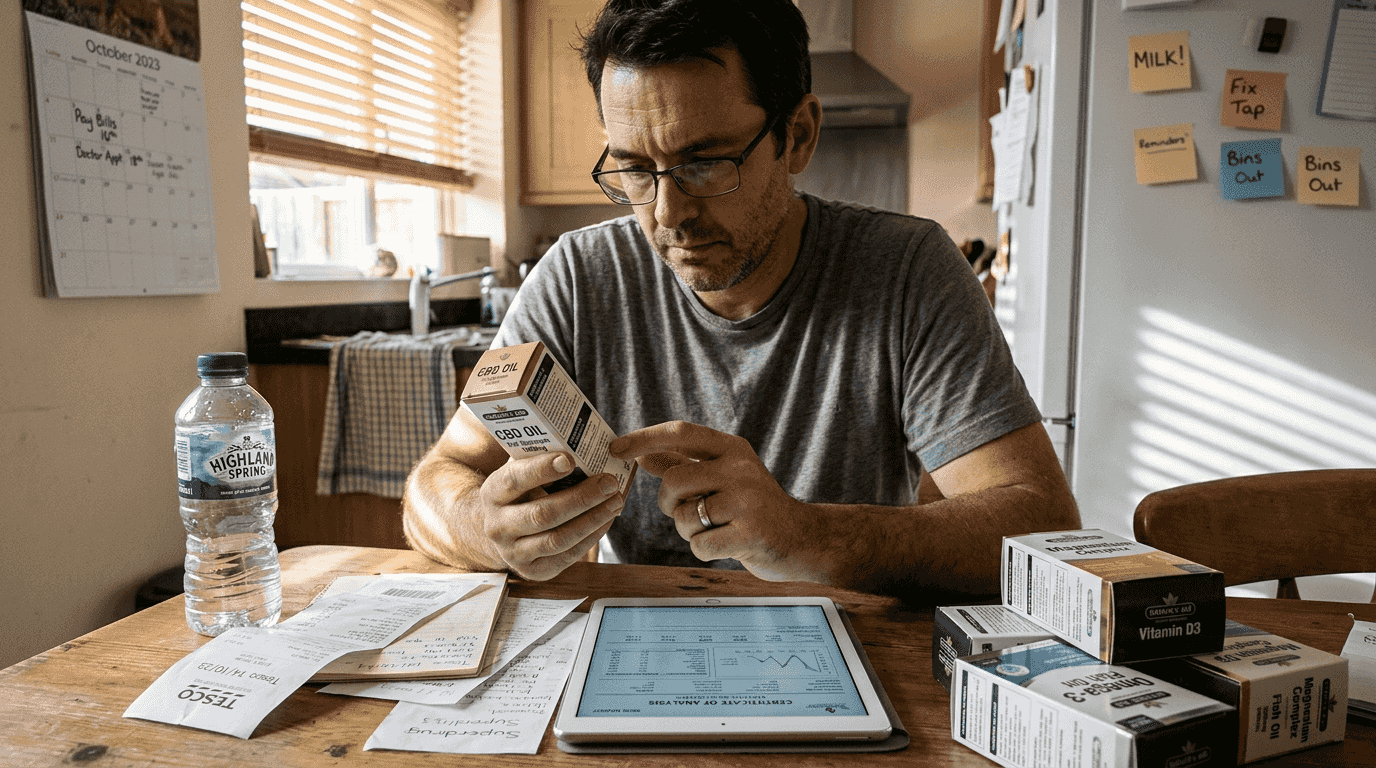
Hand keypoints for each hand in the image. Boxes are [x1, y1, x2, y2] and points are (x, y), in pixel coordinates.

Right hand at [475, 452, 623, 580]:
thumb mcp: (520, 470)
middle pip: (542, 514)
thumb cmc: (521, 491)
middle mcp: (497, 526)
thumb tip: (577, 438)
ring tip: (616, 501)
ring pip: (558, 539)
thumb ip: (539, 456)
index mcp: (493, 493)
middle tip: (609, 482)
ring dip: (592, 519)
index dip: (542, 469)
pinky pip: (567, 555)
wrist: (502, 530)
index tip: (570, 459)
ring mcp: (513, 553)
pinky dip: (592, 536)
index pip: (515, 479)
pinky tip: (607, 519)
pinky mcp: (534, 571)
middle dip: (581, 498)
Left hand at [609, 421, 823, 582]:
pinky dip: (704, 549)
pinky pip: (700, 544)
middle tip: (685, 512)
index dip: (644, 438)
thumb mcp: (724, 476)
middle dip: (669, 504)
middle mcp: (741, 468)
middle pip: (674, 481)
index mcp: (732, 448)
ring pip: (684, 517)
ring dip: (689, 530)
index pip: (681, 432)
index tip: (615, 448)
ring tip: (716, 528)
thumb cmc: (753, 508)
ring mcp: (748, 500)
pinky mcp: (751, 533)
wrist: (801, 539)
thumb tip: (642, 453)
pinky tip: (727, 544)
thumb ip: (684, 464)